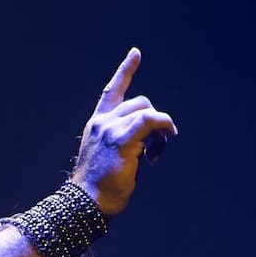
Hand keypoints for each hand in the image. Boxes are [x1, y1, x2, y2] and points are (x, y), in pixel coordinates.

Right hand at [71, 48, 177, 217]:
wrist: (87, 202)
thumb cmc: (100, 188)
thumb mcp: (110, 158)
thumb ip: (125, 141)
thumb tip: (149, 142)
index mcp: (96, 125)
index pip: (111, 91)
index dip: (125, 71)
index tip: (136, 54)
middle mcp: (102, 122)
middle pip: (139, 102)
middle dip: (154, 120)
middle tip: (156, 148)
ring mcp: (110, 129)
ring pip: (146, 111)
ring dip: (159, 129)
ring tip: (155, 154)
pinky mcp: (122, 139)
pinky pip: (150, 120)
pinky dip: (163, 124)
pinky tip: (168, 135)